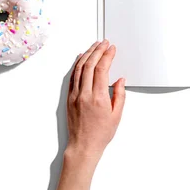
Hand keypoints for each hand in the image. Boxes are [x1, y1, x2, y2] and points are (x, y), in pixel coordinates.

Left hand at [66, 40, 125, 165]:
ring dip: (87, 55)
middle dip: (98, 51)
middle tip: (104, 43)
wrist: (83, 146)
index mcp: (98, 98)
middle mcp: (84, 94)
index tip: (111, 49)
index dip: (107, 56)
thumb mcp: (116, 115)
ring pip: (79, 69)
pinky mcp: (69, 98)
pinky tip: (81, 59)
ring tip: (94, 46)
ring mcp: (74, 95)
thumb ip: (119, 95)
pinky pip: (72, 77)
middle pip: (90, 65)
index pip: (102, 69)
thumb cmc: (100, 134)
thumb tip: (120, 80)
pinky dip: (77, 65)